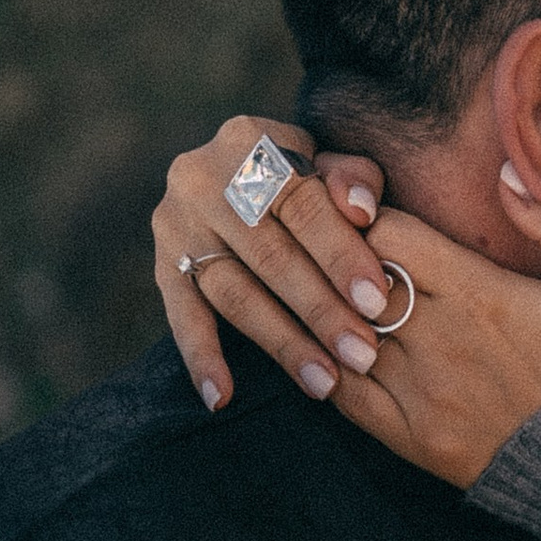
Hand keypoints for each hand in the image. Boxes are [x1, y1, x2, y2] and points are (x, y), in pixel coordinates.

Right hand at [153, 119, 398, 410]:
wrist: (241, 173)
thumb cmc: (305, 177)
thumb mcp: (331, 163)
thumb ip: (353, 179)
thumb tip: (362, 210)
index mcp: (251, 142)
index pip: (303, 204)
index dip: (342, 253)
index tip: (378, 301)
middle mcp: (201, 177)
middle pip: (270, 255)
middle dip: (321, 310)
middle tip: (362, 356)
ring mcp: (175, 223)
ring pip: (234, 292)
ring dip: (281, 343)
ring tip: (324, 384)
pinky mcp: (162, 262)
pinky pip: (181, 316)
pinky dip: (200, 358)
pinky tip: (221, 399)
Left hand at [310, 183, 540, 486]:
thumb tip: (508, 168)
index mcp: (478, 292)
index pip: (386, 234)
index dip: (374, 220)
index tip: (379, 221)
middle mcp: (438, 338)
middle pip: (354, 279)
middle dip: (345, 263)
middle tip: (345, 258)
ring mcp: (420, 392)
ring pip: (343, 334)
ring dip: (338, 316)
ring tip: (340, 303)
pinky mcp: (413, 439)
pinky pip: (345, 396)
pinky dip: (332, 370)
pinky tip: (340, 356)